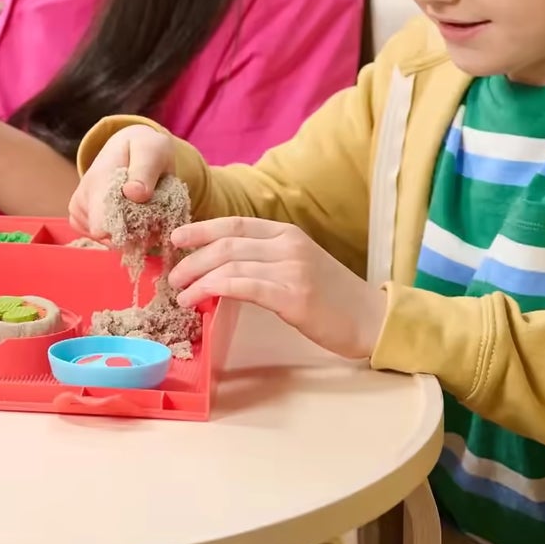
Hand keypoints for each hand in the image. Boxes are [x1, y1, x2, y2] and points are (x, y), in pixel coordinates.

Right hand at [67, 123, 180, 237]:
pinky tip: (135, 219)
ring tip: (146, 212)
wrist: (127, 147)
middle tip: (156, 214)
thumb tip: (133, 193)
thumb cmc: (142, 148)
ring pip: (110, 242)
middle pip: (110, 237)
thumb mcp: (152, 149)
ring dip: (134, 235)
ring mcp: (80, 211)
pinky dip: (126, 236)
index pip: (101, 223)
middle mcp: (84, 197)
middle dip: (138, 233)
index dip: (127, 234)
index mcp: (99, 180)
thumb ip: (145, 169)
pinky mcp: (81, 221)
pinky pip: (106, 242)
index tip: (150, 224)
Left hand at [168, 217, 386, 361]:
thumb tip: (218, 269)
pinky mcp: (294, 296)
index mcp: (287, 233)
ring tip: (181, 294)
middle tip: (172, 276)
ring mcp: (292, 268)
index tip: (176, 239)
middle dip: (193, 258)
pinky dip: (215, 290)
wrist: (372, 320)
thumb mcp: (299, 265)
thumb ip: (264, 260)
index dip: (201, 229)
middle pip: (227, 243)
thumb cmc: (333, 298)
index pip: (235, 223)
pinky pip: (244, 287)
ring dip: (198, 278)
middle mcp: (287, 245)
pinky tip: (200, 300)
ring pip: (230, 264)